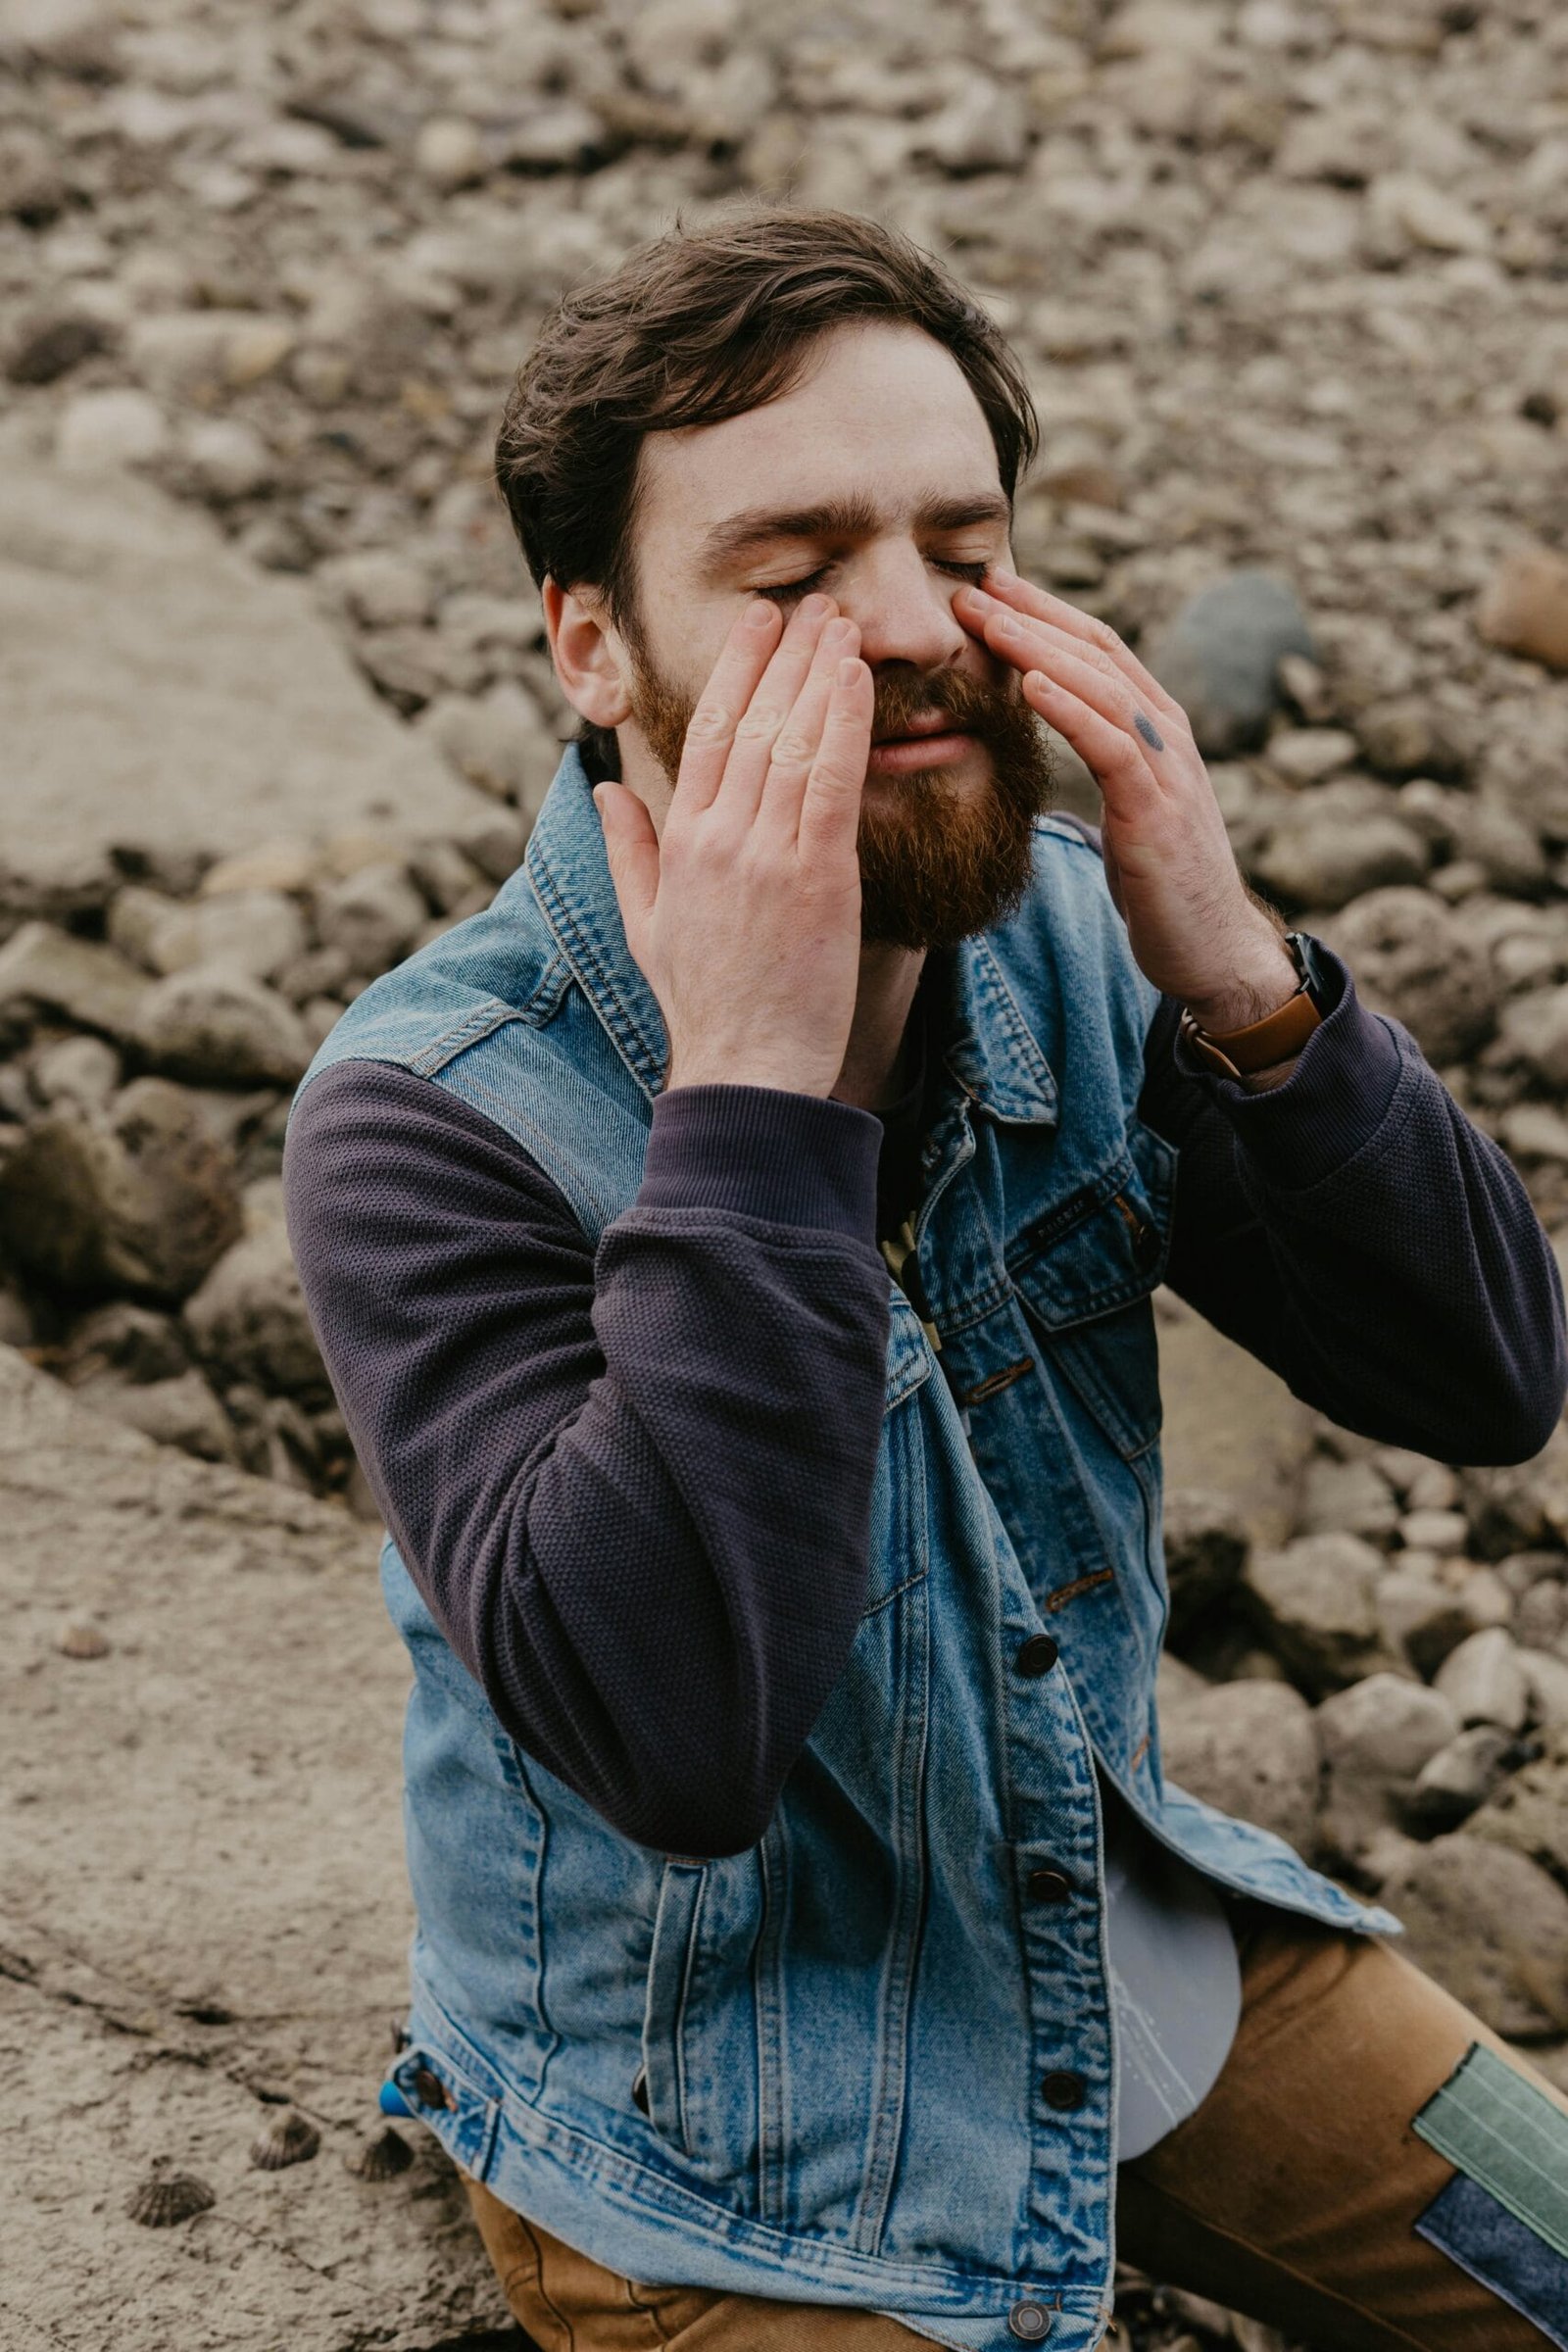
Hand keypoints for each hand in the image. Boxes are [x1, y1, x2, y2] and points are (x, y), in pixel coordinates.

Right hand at [594, 594, 873, 1096]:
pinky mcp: (817, 877)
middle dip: (784, 654)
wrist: (748, 1067)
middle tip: (813, 602)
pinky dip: (845, 725)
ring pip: (794, 740)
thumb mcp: (647, 924)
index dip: (736, 667)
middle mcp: (719, 837)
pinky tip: (858, 681)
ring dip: (820, 674)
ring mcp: (767, 854)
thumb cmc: (704, 1002)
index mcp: (681, 841)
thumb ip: (629, 851)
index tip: (761, 621)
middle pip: (752, 721)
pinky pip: (833, 783)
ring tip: (842, 623)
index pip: (707, 731)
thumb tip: (605, 793)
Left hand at [953, 571, 1297, 1032]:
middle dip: (1036, 616)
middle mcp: (1170, 739)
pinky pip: (1110, 746)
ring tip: (989, 622)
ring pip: (1103, 689)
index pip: (1100, 652)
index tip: (994, 591)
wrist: (1215, 952)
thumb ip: (1109, 768)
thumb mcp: (1132, 814)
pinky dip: (1071, 709)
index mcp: (1160, 734)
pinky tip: (1031, 683)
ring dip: (1041, 649)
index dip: (1048, 615)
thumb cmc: (1166, 889)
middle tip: (974, 587)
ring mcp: (1169, 772)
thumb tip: (1069, 746)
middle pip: (1098, 655)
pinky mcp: (1157, 813)